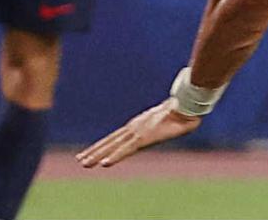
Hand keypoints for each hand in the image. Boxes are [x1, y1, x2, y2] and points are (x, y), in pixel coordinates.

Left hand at [77, 98, 201, 168]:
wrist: (187, 104)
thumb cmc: (182, 111)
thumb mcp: (168, 120)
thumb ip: (164, 124)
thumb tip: (172, 121)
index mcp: (139, 125)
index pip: (116, 137)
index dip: (103, 145)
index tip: (91, 152)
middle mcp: (134, 128)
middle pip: (110, 141)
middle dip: (95, 151)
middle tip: (80, 160)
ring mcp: (137, 132)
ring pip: (113, 146)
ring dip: (98, 155)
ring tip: (84, 163)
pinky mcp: (143, 137)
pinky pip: (126, 149)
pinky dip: (114, 156)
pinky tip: (105, 163)